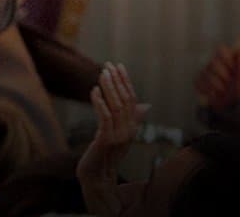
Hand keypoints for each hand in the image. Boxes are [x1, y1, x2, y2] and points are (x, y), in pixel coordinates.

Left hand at [77, 63, 149, 215]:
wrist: (97, 176)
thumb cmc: (106, 153)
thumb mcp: (119, 133)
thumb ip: (130, 118)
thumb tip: (146, 105)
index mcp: (132, 127)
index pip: (132, 99)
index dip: (125, 81)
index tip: (118, 65)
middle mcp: (129, 130)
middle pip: (125, 100)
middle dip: (117, 81)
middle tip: (108, 64)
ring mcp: (119, 136)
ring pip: (116, 107)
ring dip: (108, 88)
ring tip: (101, 73)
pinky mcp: (106, 141)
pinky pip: (105, 118)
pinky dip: (99, 103)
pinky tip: (93, 91)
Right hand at [194, 45, 239, 110]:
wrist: (231, 102)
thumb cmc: (238, 87)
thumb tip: (238, 50)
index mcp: (224, 59)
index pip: (221, 49)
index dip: (226, 57)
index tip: (232, 67)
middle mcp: (213, 63)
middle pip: (213, 62)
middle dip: (224, 75)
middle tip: (229, 82)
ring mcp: (204, 72)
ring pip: (207, 75)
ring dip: (218, 86)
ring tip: (223, 91)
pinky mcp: (198, 82)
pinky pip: (198, 83)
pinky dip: (208, 91)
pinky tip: (214, 94)